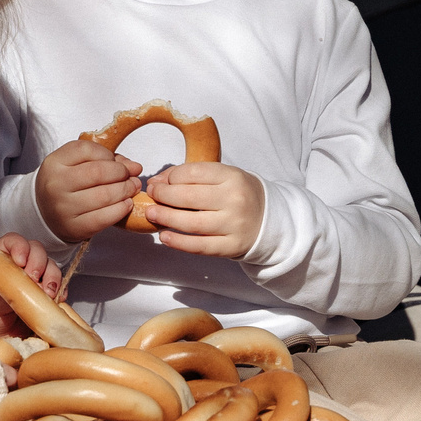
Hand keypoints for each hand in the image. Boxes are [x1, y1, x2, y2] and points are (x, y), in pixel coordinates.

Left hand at [0, 233, 63, 340]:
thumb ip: (4, 281)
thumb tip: (24, 281)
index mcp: (4, 257)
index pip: (14, 241)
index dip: (20, 246)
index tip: (20, 262)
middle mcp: (22, 263)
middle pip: (37, 250)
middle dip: (38, 263)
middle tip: (33, 279)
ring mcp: (37, 276)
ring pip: (51, 265)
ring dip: (52, 277)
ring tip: (47, 293)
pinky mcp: (48, 291)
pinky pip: (61, 285)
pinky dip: (61, 290)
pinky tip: (56, 299)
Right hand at [36, 140, 141, 242]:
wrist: (45, 213)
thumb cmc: (66, 184)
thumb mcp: (76, 165)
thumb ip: (104, 160)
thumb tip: (135, 167)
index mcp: (54, 163)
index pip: (86, 150)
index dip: (107, 154)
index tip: (114, 161)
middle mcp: (56, 184)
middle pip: (98, 172)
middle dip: (122, 173)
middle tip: (130, 176)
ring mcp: (63, 208)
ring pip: (104, 196)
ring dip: (126, 190)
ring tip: (132, 188)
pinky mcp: (74, 227)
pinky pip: (104, 218)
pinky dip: (121, 209)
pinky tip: (127, 204)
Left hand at [145, 162, 266, 258]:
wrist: (270, 221)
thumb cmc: (239, 195)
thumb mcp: (223, 177)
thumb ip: (191, 176)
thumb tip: (157, 182)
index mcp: (233, 177)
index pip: (193, 173)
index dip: (170, 177)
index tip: (159, 183)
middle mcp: (235, 200)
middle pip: (188, 197)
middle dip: (163, 196)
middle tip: (151, 196)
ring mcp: (234, 225)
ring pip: (191, 223)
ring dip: (165, 218)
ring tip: (151, 214)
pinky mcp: (231, 247)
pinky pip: (200, 246)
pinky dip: (179, 242)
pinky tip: (164, 236)